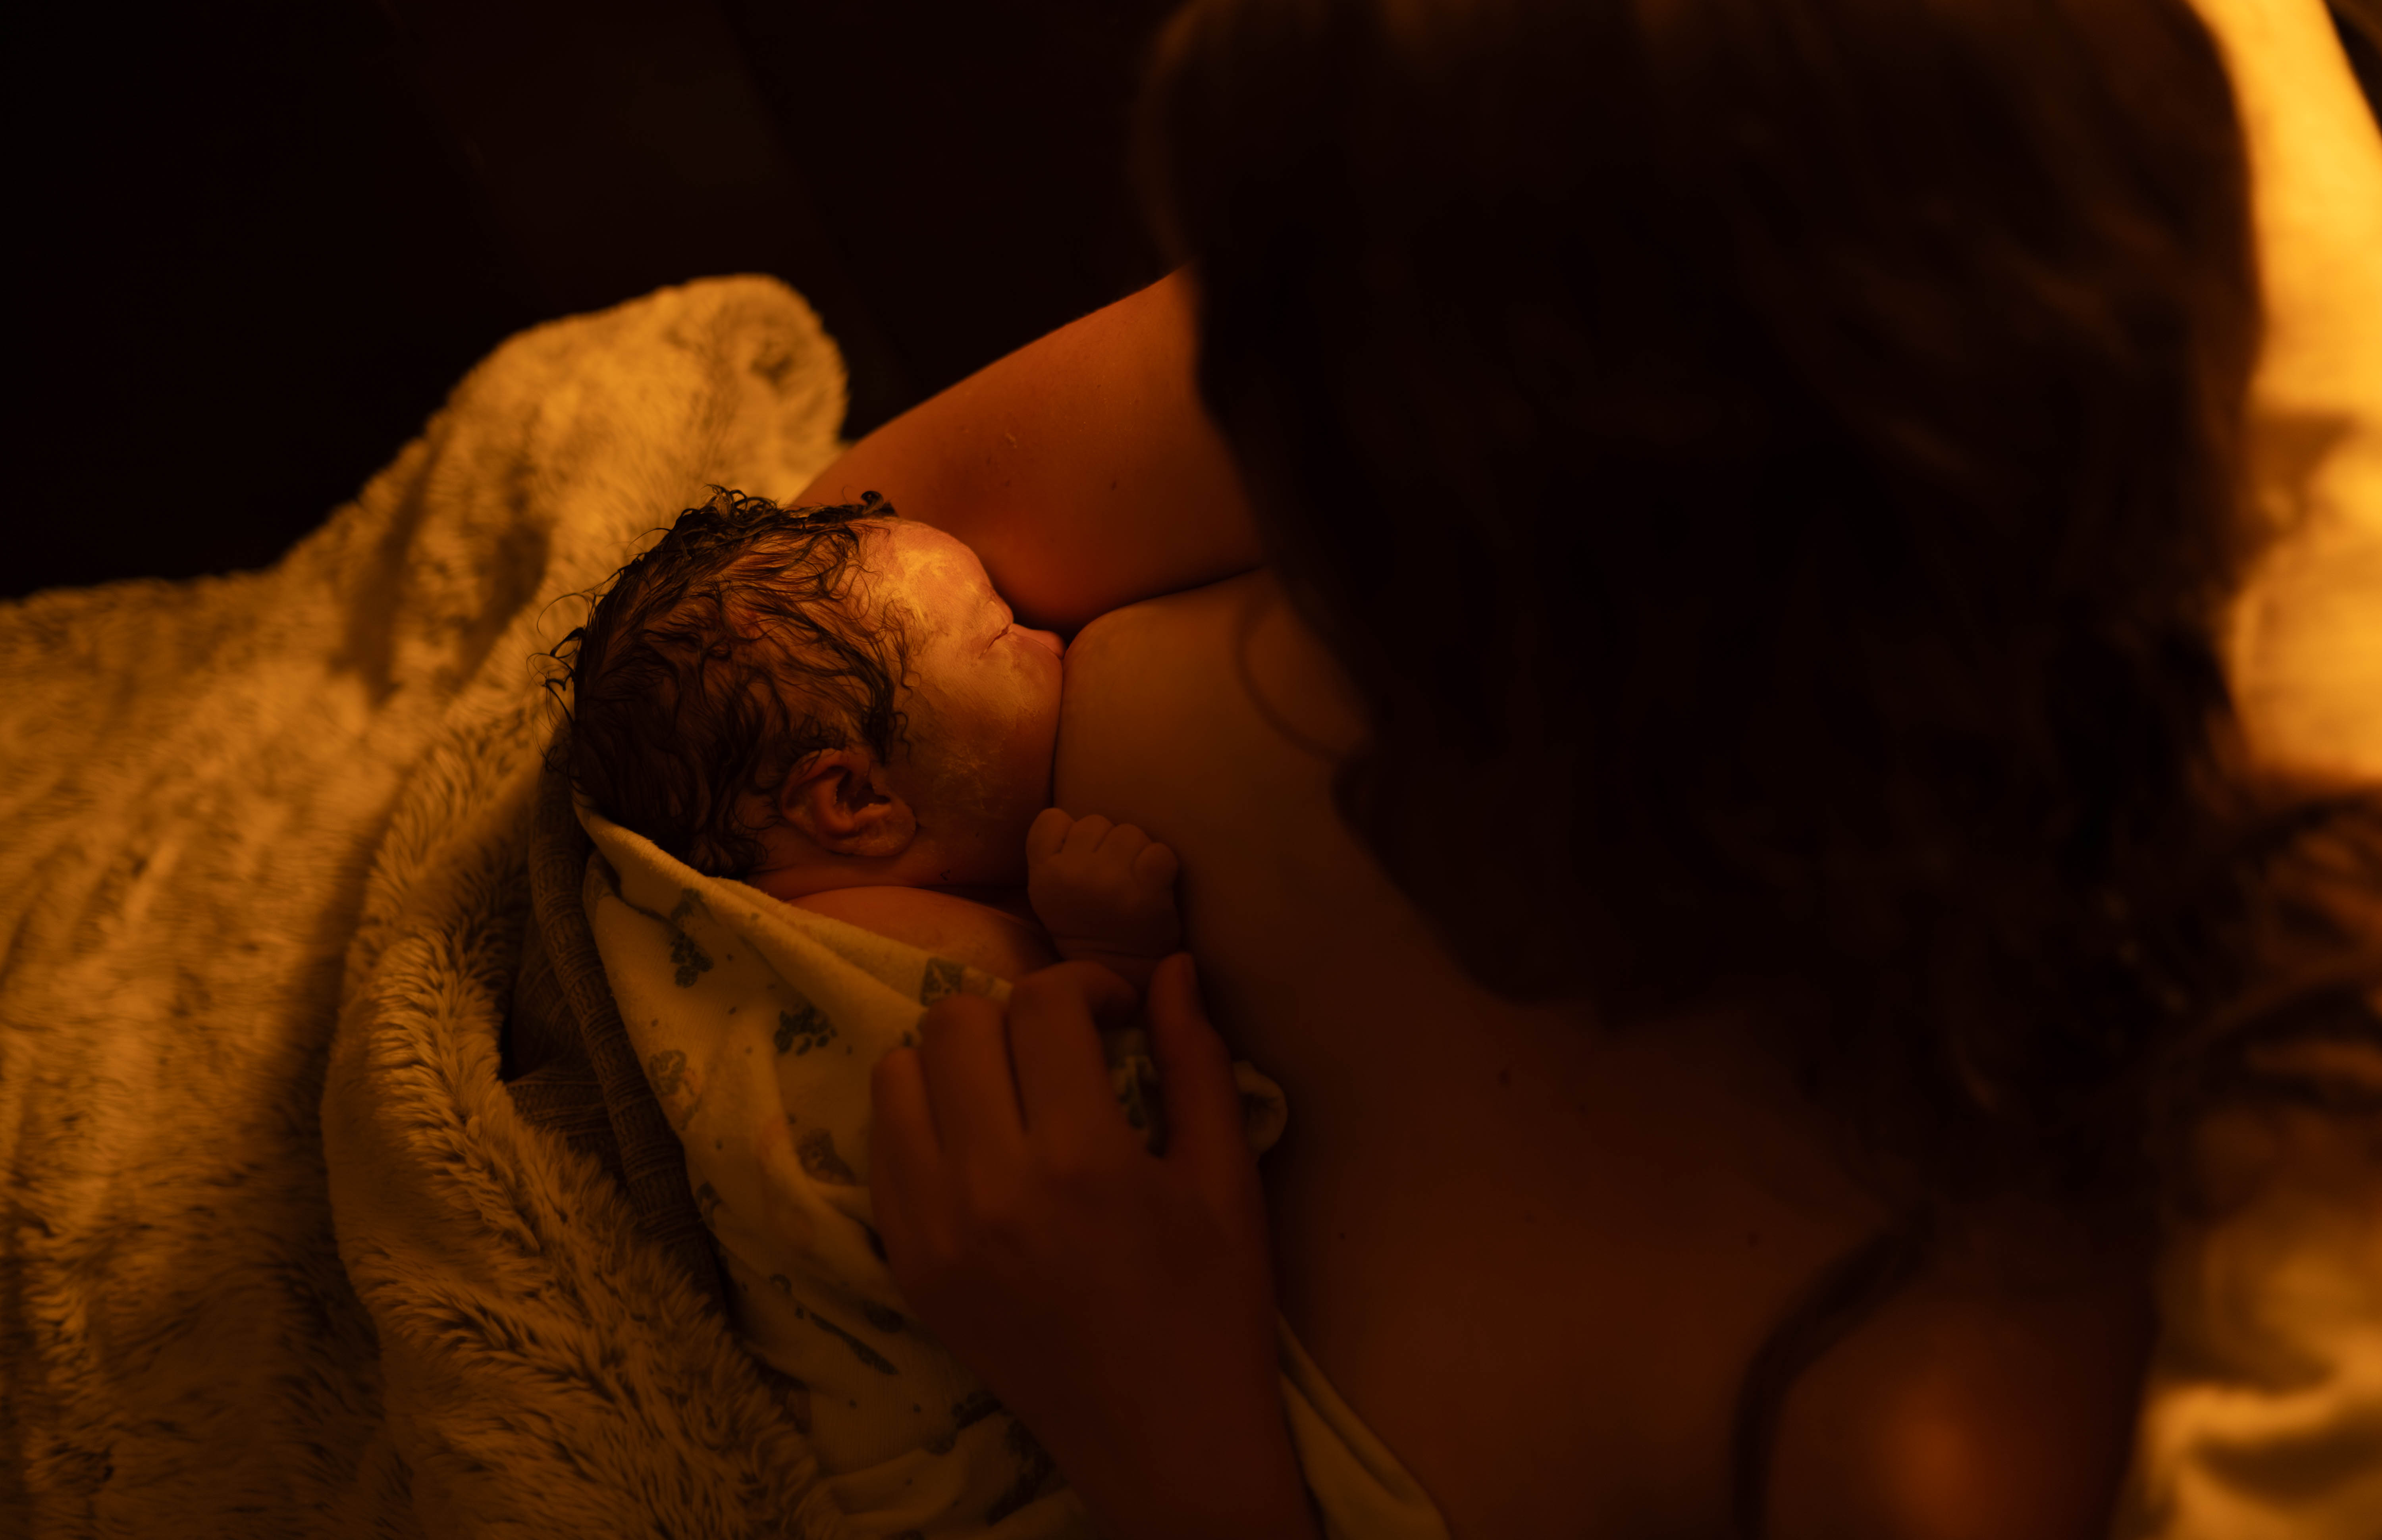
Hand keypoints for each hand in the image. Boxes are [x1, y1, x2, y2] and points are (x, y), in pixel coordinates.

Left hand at [869, 956, 1317, 1539]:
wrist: (1165, 1442)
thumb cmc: (1215, 1307)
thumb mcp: (1227, 1178)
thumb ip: (1196, 1060)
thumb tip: (1171, 966)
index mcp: (1082, 1158)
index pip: (1043, 1003)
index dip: (1086, 984)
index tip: (1118, 1014)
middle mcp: (989, 1186)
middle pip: (955, 1023)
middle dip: (1016, 1014)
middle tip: (1063, 1051)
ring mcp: (933, 1231)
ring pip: (898, 1075)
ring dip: (955, 1062)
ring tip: (1010, 1091)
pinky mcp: (907, 1267)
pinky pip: (881, 1149)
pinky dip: (921, 1122)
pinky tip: (977, 1144)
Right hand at [1027, 810, 1182, 980]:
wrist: (1118, 974)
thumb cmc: (1086, 928)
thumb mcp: (1049, 894)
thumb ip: (1054, 854)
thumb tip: (1079, 820)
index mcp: (1043, 875)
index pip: (1052, 819)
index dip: (1070, 834)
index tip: (1079, 861)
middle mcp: (1071, 873)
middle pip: (1097, 822)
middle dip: (1108, 845)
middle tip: (1112, 878)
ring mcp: (1108, 880)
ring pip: (1129, 832)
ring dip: (1136, 853)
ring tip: (1134, 882)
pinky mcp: (1145, 889)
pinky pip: (1159, 852)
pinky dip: (1162, 865)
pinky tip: (1155, 886)